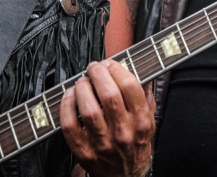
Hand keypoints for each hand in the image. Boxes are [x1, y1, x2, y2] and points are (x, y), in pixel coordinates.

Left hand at [60, 60, 154, 176]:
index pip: (130, 87)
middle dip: (98, 74)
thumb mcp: (150, 121)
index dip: (117, 69)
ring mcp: (102, 143)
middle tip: (94, 67)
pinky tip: (70, 96)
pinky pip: (70, 125)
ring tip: (82, 81)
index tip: (110, 64)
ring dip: (82, 88)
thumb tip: (144, 71)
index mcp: (141, 122)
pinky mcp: (84, 151)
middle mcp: (123, 132)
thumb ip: (146, 96)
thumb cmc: (136, 146)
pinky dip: (67, 106)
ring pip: (88, 108)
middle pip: (108, 94)